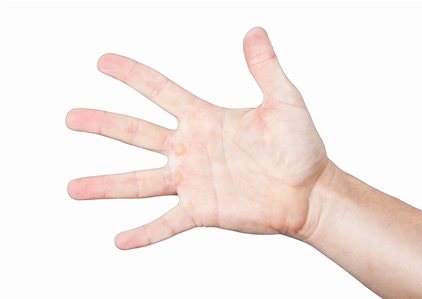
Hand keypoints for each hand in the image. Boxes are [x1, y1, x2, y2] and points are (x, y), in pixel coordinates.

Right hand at [66, 27, 327, 249]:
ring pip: (140, 182)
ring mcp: (193, 182)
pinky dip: (144, 233)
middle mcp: (191, 149)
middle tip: (71, 118)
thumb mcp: (283, 101)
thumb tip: (255, 31)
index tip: (103, 62)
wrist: (310, 191)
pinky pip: (167, 223)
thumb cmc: (300, 146)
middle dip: (103, 124)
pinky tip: (121, 240)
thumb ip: (265, 68)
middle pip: (137, 133)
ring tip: (73, 188)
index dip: (132, 75)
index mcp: (204, 119)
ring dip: (106, 185)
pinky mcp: (202, 211)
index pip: (160, 90)